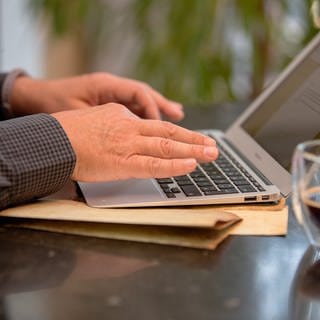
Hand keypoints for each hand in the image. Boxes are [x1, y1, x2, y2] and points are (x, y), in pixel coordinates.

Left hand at [10, 73, 183, 120]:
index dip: (153, 109)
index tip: (164, 126)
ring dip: (158, 108)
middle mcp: (111, 88)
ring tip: (177, 114)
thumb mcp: (78, 116)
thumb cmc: (54, 106)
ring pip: (140, 99)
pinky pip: (132, 106)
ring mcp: (111, 95)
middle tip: (182, 116)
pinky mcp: (109, 103)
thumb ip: (105, 121)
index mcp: (105, 85)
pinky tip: (155, 120)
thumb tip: (130, 129)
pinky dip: (145, 112)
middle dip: (164, 105)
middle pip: (144, 94)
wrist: (38, 102)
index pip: (138, 93)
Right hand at [52, 103, 217, 180]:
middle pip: (169, 133)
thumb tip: (129, 132)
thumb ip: (117, 124)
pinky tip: (191, 165)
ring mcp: (129, 144)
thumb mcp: (97, 118)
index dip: (178, 134)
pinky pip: (154, 164)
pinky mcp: (123, 162)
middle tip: (213, 145)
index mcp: (124, 116)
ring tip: (211, 154)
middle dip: (194, 139)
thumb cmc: (69, 132)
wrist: (51, 139)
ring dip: (193, 150)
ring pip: (167, 146)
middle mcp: (131, 127)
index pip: (156, 126)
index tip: (191, 139)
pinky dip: (174, 165)